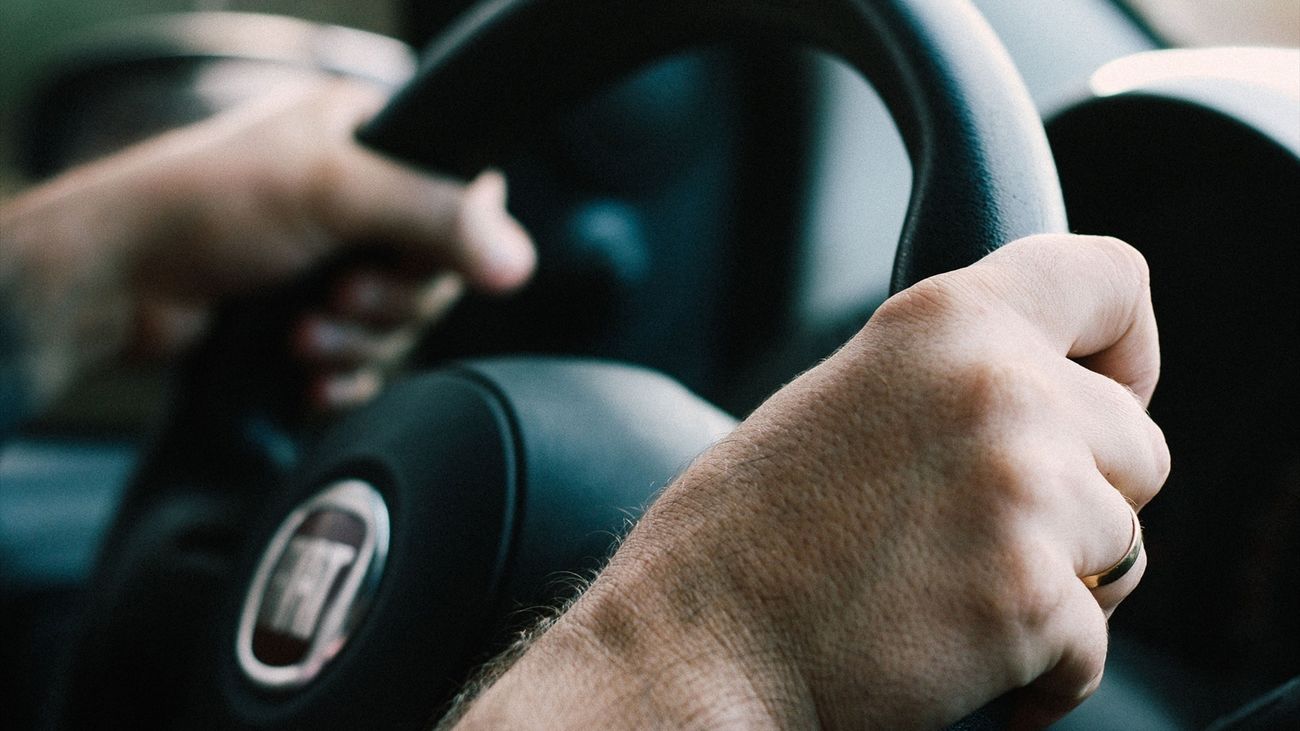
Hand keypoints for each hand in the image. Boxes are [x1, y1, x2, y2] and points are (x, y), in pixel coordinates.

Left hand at [1, 80, 534, 412]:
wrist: (116, 283)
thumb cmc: (202, 207)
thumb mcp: (333, 192)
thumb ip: (434, 217)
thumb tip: (517, 260)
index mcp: (366, 138)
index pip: (461, 193)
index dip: (449, 242)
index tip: (409, 261)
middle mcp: (355, 198)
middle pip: (433, 272)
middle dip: (388, 303)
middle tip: (340, 297)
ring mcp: (331, 260)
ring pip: (398, 324)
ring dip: (358, 342)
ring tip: (304, 335)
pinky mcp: (310, 317)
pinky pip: (367, 361)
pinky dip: (346, 374)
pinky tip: (312, 377)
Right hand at [452, 235, 1168, 729]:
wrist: (693, 646)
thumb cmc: (745, 535)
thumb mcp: (847, 396)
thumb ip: (953, 379)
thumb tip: (1044, 403)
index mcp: (945, 323)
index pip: (1112, 280)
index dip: (1126, 346)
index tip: (1109, 393)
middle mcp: (1000, 390)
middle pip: (1139, 445)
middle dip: (1085, 498)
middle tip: (987, 533)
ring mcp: (1023, 495)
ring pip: (1126, 548)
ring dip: (1062, 582)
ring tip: (953, 593)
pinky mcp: (1031, 601)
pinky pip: (1094, 643)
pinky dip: (1041, 667)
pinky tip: (958, 655)